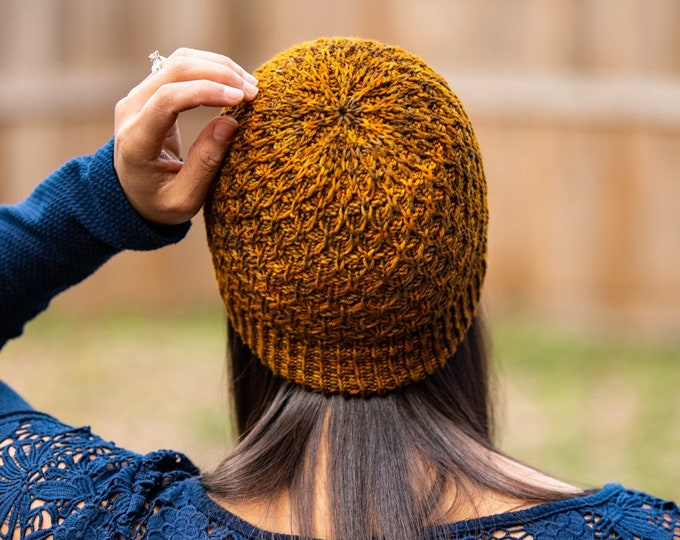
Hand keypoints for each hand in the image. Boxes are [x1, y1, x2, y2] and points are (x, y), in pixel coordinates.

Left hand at [113, 48, 257, 224]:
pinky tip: (234, 82)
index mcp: (136, 141)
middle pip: (175, 70)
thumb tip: (230, 122)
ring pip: (180, 61)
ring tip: (250, 85)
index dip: (206, 92)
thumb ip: (205, 163)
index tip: (241, 99)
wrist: (132, 196)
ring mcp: (138, 96)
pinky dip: (211, 68)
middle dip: (219, 74)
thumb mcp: (185, 198)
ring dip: (218, 67)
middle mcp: (131, 110)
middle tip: (254, 92)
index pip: (168, 99)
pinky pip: (182, 67)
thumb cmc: (160, 203)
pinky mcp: (151, 91)